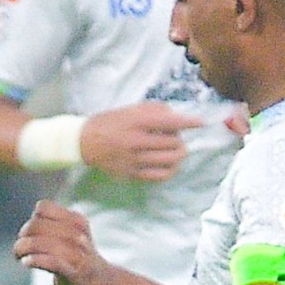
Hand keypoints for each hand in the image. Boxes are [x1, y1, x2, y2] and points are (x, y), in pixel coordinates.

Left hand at [14, 199, 113, 284]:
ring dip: (23, 248)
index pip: (43, 208)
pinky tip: (26, 262)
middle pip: (37, 225)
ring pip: (40, 243)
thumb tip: (26, 229)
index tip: (29, 233)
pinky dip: (34, 260)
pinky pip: (50, 261)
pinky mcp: (73, 272)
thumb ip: (52, 227)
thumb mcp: (71, 235)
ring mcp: (77, 253)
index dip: (32, 219)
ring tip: (19, 256)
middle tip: (19, 249)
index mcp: (77, 221)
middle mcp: (78, 234)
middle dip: (23, 236)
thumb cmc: (78, 259)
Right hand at [79, 102, 204, 180]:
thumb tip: (175, 117)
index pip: (169, 121)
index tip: (201, 123)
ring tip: (175, 151)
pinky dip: (170, 170)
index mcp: (135, 122)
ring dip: (178, 154)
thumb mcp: (129, 110)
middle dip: (180, 139)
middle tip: (175, 137)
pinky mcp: (132, 173)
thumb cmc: (109, 122)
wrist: (83, 142)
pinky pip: (160, 175)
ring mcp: (134, 159)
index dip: (188, 122)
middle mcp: (136, 141)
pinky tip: (170, 165)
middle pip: (173, 143)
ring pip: (170, 160)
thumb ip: (153, 110)